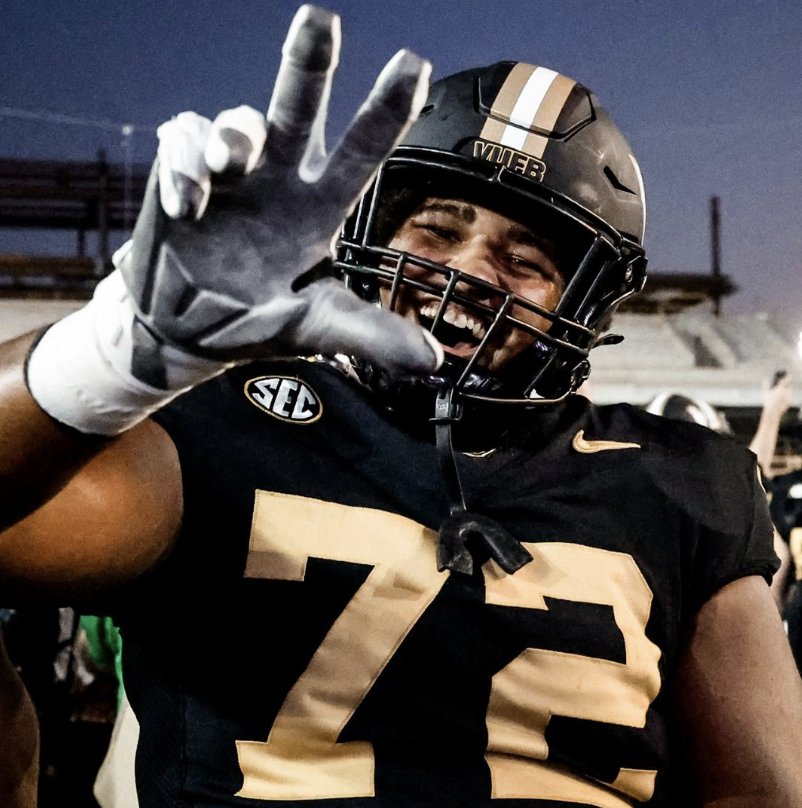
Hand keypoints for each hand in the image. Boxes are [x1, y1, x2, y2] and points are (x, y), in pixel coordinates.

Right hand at [116, 4, 439, 388]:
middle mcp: (278, 181)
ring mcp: (229, 177)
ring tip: (230, 162)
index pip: (359, 154)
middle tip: (321, 19)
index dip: (385, 112)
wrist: (188, 330)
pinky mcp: (180, 176)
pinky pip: (180, 146)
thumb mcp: (318, 328)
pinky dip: (182, 167)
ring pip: (236, 121)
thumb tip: (434, 361)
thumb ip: (371, 335)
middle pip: (297, 111)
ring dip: (233, 133)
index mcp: (317, 209)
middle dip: (308, 66)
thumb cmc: (258, 320)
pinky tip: (185, 207)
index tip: (412, 66)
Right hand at [763, 372, 792, 420]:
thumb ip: (766, 385)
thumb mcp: (765, 393)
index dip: (788, 377)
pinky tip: (781, 400)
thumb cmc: (768, 402)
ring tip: (781, 395)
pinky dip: (787, 397)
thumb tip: (765, 379)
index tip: (789, 375)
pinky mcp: (789, 402)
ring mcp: (788, 397)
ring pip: (789, 392)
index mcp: (780, 388)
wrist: (773, 412)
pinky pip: (789, 397)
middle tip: (782, 387)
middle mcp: (786, 392)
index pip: (786, 380)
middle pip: (788, 386)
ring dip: (787, 391)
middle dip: (786, 386)